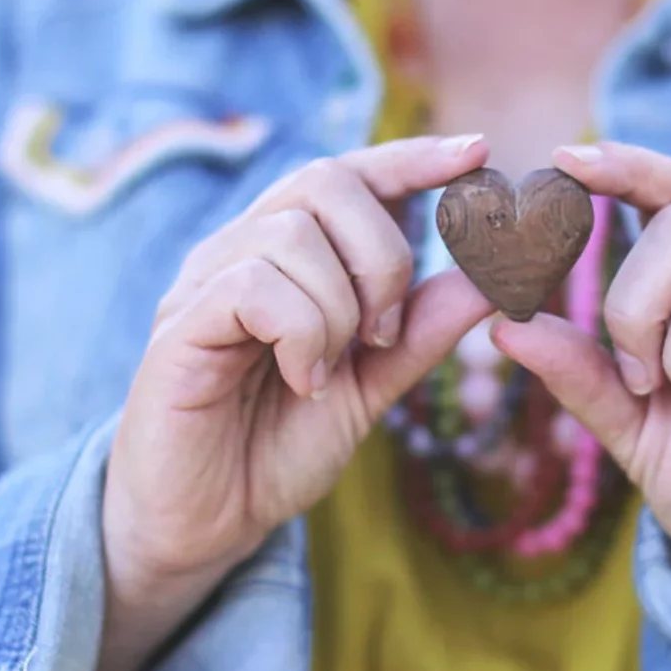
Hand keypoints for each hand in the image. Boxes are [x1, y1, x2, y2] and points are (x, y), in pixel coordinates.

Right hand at [97, 135, 492, 670]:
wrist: (212, 519)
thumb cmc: (283, 441)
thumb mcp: (373, 384)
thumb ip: (422, 331)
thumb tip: (490, 280)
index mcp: (293, 256)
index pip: (352, 175)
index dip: (413, 158)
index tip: (477, 152)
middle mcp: (244, 250)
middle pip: (326, 181)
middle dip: (382, 255)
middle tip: (384, 332)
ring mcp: (205, 282)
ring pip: (292, 233)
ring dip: (340, 307)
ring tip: (334, 368)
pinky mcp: (181, 327)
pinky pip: (253, 286)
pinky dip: (301, 333)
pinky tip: (302, 380)